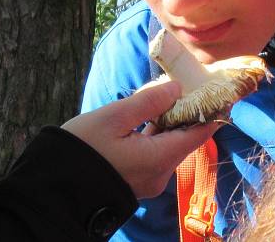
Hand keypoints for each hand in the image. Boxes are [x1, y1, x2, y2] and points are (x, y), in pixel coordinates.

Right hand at [62, 81, 217, 198]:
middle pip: (184, 139)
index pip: (199, 133)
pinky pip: (154, 154)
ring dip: (169, 123)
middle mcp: (160, 173)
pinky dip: (155, 135)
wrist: (56, 189)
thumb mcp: (113, 118)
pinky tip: (146, 119)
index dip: (211, 111)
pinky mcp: (135, 181)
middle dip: (187, 112)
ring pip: (168, 146)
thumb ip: (148, 102)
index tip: (218, 91)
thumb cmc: (83, 149)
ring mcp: (148, 180)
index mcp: (159, 157)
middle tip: (185, 85)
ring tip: (165, 97)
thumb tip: (176, 88)